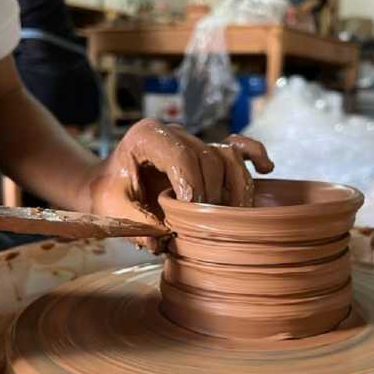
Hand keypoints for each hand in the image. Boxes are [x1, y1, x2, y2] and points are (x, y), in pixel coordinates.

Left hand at [80, 119, 273, 252]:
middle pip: (210, 157)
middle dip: (213, 193)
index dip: (192, 183)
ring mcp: (194, 140)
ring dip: (237, 186)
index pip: (180, 154)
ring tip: (236, 215)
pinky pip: (237, 148)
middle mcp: (175, 131)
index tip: (193, 210)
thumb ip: (137, 223)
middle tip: (209, 224)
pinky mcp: (207, 151)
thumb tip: (163, 241)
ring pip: (228, 155)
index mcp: (147, 136)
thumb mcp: (113, 210)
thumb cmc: (109, 195)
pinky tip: (266, 169)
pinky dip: (253, 155)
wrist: (107, 184)